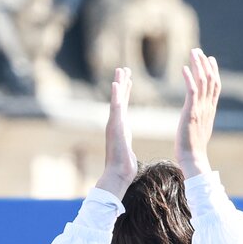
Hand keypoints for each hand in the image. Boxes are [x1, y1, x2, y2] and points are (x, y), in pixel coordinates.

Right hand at [96, 67, 137, 198]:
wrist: (117, 175)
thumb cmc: (124, 167)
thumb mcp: (127, 151)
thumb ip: (125, 144)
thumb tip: (125, 147)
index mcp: (121, 127)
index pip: (123, 106)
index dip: (125, 93)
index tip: (128, 80)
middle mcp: (116, 123)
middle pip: (119, 99)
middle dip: (122, 84)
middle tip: (124, 69)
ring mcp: (114, 124)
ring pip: (116, 100)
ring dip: (118, 85)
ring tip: (121, 71)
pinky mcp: (115, 127)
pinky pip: (116, 108)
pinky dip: (116, 96)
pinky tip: (117, 84)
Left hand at [175, 48, 219, 177]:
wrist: (192, 157)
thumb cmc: (192, 147)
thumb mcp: (199, 129)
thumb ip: (200, 118)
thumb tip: (198, 115)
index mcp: (210, 110)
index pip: (215, 86)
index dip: (213, 71)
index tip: (209, 59)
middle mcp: (208, 107)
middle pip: (211, 80)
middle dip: (205, 64)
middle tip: (198, 50)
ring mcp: (201, 109)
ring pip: (203, 82)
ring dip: (198, 66)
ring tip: (192, 53)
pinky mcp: (192, 112)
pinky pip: (192, 91)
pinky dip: (189, 78)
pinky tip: (184, 68)